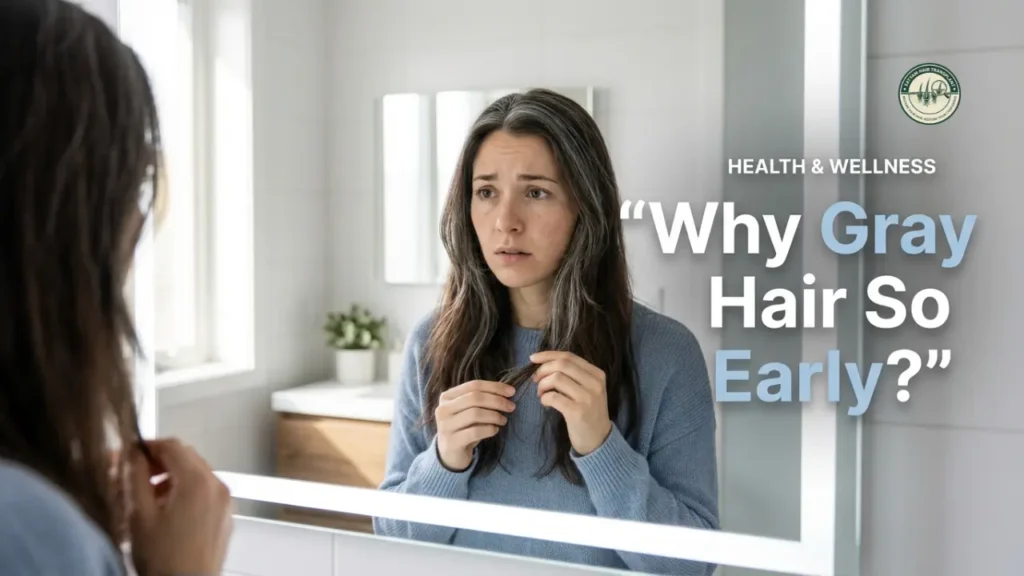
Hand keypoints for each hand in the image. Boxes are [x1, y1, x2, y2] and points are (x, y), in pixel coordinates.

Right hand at [129, 439, 233, 575]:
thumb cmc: (162, 559)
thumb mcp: (140, 514)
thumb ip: (136, 477)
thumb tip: (133, 454)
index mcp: (197, 482)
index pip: (173, 446)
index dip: (149, 447)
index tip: (130, 455)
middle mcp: (218, 486)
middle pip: (188, 456)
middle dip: (161, 461)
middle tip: (137, 475)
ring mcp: (226, 501)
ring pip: (198, 473)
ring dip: (174, 476)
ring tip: (151, 497)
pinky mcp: (226, 516)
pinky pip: (208, 491)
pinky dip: (188, 491)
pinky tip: (170, 511)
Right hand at [435, 380, 516, 470]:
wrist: (449, 454)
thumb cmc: (463, 428)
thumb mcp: (469, 410)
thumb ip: (481, 399)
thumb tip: (507, 391)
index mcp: (447, 396)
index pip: (474, 385)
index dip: (495, 387)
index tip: (512, 392)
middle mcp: (443, 409)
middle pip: (475, 398)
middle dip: (497, 401)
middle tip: (511, 407)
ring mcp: (446, 426)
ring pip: (475, 414)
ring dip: (494, 415)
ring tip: (503, 420)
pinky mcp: (452, 442)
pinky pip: (475, 432)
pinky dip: (489, 429)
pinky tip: (495, 430)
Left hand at [531, 351, 612, 455]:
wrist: (598, 439)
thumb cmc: (588, 412)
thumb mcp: (587, 389)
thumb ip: (573, 375)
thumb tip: (544, 364)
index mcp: (597, 374)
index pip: (569, 356)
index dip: (548, 355)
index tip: (533, 358)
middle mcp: (594, 383)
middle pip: (561, 364)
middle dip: (542, 370)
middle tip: (535, 380)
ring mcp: (587, 397)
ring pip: (556, 378)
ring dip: (542, 385)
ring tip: (541, 395)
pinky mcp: (577, 411)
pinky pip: (553, 396)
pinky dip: (544, 398)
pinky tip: (546, 403)